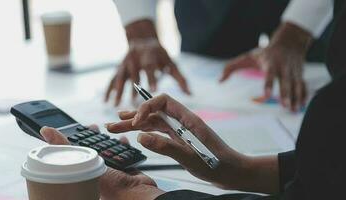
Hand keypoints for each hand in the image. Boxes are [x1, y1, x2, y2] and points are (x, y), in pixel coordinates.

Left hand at [40, 126, 163, 199]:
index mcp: (84, 175)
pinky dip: (124, 147)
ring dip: (109, 141)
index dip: (75, 140)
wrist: (136, 193)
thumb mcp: (82, 162)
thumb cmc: (109, 187)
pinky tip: (122, 141)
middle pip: (93, 151)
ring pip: (109, 152)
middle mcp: (98, 173)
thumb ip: (66, 146)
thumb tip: (46, 131)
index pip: (76, 154)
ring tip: (107, 131)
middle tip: (92, 127)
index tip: (77, 128)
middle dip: (93, 138)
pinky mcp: (126, 170)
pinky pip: (124, 156)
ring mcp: (113, 172)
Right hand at [105, 20, 189, 105]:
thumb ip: (180, 79)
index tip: (153, 90)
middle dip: (133, 88)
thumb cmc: (159, 55)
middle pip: (134, 73)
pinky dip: (109, 90)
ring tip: (117, 106)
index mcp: (150, 55)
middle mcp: (136, 57)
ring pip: (121, 77)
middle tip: (134, 104)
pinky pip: (112, 79)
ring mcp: (125, 62)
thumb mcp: (171, 63)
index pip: (151, 67)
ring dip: (119, 91)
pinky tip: (107, 101)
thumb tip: (190, 94)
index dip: (152, 78)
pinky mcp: (119, 67)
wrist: (142, 39)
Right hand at [105, 94, 258, 190]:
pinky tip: (136, 134)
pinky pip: (159, 132)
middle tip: (113, 122)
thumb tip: (140, 137)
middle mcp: (182, 121)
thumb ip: (166, 146)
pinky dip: (146, 132)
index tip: (136, 122)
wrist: (232, 171)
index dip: (146, 107)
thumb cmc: (217, 164)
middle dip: (133, 116)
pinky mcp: (180, 139)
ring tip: (116, 126)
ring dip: (136, 124)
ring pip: (154, 122)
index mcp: (187, 119)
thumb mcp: (190, 157)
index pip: (163, 102)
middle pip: (154, 112)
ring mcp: (181, 130)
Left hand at [220, 22, 312, 111]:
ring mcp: (293, 72)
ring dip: (297, 97)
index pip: (269, 75)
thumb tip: (218, 81)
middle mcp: (283, 68)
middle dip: (286, 93)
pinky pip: (304, 86)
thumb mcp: (247, 57)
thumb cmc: (265, 52)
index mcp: (270, 63)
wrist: (290, 41)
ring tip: (294, 109)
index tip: (265, 95)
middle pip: (286, 81)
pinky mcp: (300, 75)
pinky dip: (304, 96)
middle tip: (285, 105)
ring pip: (297, 85)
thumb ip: (231, 68)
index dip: (268, 85)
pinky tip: (302, 106)